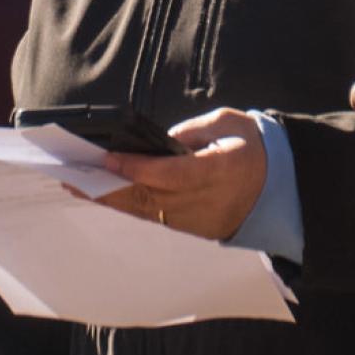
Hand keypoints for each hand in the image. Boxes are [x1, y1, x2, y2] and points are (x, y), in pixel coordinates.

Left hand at [96, 108, 266, 238]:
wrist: (278, 188)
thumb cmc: (253, 147)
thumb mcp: (231, 124)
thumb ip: (194, 131)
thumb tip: (158, 142)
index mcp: (221, 170)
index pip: (171, 174)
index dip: (138, 168)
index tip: (107, 159)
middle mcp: (205, 200)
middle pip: (150, 198)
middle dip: (110, 188)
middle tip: (75, 176)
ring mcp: (197, 220)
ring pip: (146, 212)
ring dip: (111, 200)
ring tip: (79, 185)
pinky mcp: (192, 230)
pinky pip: (154, 219)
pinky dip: (127, 207)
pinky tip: (105, 197)